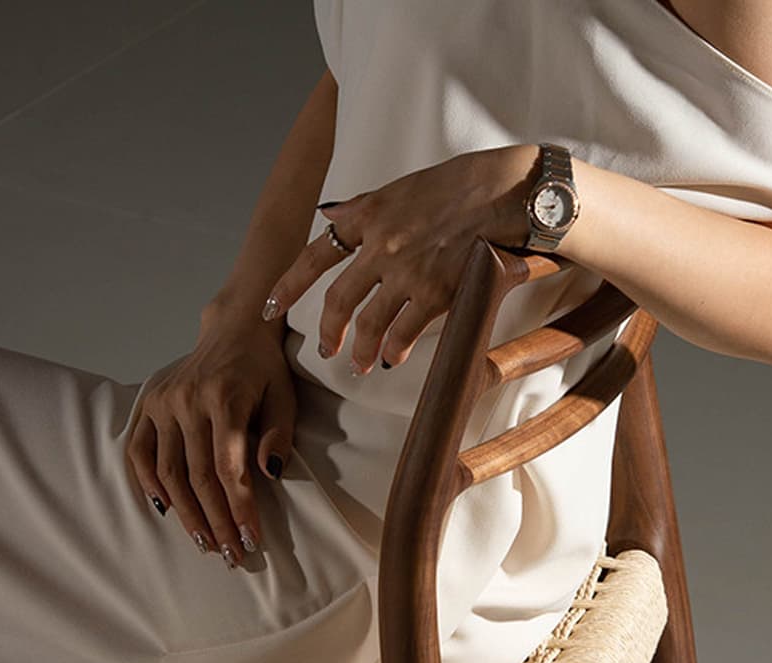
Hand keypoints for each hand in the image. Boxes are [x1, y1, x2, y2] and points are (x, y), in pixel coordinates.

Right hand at [123, 313, 294, 566]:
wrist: (235, 328)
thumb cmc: (265, 368)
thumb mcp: (285, 396)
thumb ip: (279, 434)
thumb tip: (271, 474)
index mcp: (224, 399)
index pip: (229, 469)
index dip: (239, 509)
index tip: (251, 540)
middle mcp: (187, 401)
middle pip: (197, 477)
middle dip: (216, 521)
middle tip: (231, 554)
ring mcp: (163, 402)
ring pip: (168, 472)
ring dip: (186, 513)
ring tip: (205, 543)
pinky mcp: (148, 403)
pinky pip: (139, 451)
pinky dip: (149, 483)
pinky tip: (166, 510)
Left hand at [261, 144, 538, 372]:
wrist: (501, 192)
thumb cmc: (455, 186)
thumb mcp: (398, 187)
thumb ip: (362, 208)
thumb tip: (328, 217)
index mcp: (366, 215)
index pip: (314, 255)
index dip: (288, 285)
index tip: (270, 307)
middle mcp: (380, 245)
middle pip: (339, 300)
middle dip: (328, 332)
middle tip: (326, 351)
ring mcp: (407, 271)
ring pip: (370, 324)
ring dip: (361, 352)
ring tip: (360, 366)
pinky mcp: (435, 292)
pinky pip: (405, 333)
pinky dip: (395, 351)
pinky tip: (392, 360)